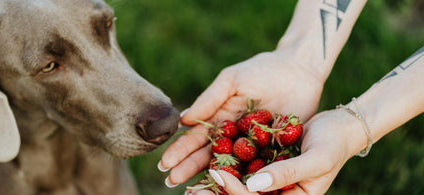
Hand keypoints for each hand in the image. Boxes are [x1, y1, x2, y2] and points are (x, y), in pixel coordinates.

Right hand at [159, 49, 324, 187]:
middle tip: (171, 182)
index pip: (195, 138)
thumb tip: (182, 120)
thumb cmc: (262, 70)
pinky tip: (232, 190)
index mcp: (219, 119)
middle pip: (207, 156)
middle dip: (188, 169)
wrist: (299, 70)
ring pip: (229, 167)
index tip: (165, 164)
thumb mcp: (232, 80)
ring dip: (212, 179)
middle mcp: (232, 136)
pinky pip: (257, 169)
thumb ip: (209, 99)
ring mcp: (252, 147)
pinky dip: (245, 180)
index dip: (179, 151)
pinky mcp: (273, 152)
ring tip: (193, 191)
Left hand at [191, 109, 358, 193]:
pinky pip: (240, 171)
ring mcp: (269, 184)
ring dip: (215, 187)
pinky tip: (205, 162)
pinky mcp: (263, 168)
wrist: (339, 127)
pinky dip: (224, 169)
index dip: (234, 192)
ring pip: (239, 188)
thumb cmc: (333, 144)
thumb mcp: (315, 160)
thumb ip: (286, 174)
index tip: (216, 173)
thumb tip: (254, 185)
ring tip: (188, 182)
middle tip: (189, 191)